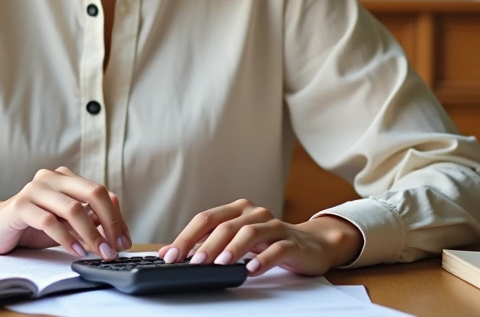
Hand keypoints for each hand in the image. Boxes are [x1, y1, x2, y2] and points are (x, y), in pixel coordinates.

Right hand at [0, 167, 129, 259]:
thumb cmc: (30, 226)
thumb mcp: (65, 223)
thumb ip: (89, 217)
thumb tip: (119, 221)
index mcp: (65, 178)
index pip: (101, 192)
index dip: (117, 217)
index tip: (125, 241)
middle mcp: (51, 177)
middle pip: (92, 193)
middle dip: (110, 222)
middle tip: (116, 247)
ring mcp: (34, 189)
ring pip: (73, 208)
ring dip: (91, 234)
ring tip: (100, 253)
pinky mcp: (19, 206)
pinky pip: (49, 221)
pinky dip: (67, 238)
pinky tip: (76, 252)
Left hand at [157, 199, 362, 276]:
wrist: (311, 245)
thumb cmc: (267, 244)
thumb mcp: (235, 242)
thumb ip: (205, 244)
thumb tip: (168, 252)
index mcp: (237, 210)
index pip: (206, 219)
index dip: (186, 237)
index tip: (170, 256)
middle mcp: (254, 213)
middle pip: (225, 226)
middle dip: (206, 245)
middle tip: (192, 263)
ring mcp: (274, 226)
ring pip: (250, 233)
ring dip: (233, 249)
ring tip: (220, 265)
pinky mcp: (292, 242)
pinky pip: (277, 248)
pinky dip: (263, 259)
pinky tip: (253, 269)